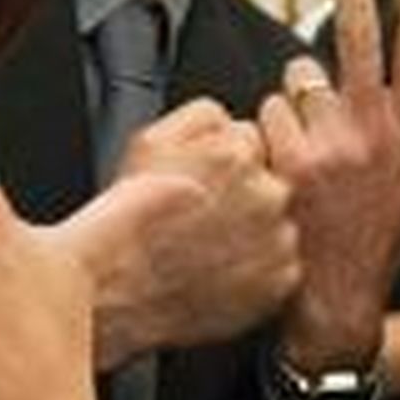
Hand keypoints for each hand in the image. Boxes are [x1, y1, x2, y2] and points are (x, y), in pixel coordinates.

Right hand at [51, 97, 299, 367]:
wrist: (118, 284)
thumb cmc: (130, 218)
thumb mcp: (152, 137)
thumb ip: (204, 115)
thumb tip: (230, 118)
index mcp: (239, 153)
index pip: (252, 143)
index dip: (226, 163)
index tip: (207, 184)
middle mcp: (268, 194)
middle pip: (271, 183)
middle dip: (247, 196)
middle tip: (207, 218)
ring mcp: (278, 240)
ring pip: (279, 226)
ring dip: (256, 233)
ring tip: (210, 249)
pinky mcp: (280, 281)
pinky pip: (281, 268)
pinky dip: (259, 271)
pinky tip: (222, 273)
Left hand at [261, 0, 399, 369]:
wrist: (334, 303)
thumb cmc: (378, 246)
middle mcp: (375, 130)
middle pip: (359, 31)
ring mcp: (332, 146)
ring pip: (297, 77)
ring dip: (293, 101)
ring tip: (305, 147)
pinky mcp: (290, 163)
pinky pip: (266, 113)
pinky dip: (266, 131)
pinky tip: (279, 165)